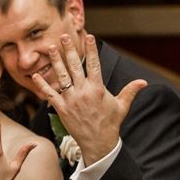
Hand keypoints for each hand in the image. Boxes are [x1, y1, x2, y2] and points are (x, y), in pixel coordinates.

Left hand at [32, 34, 146, 165]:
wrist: (98, 143)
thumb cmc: (110, 123)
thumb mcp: (122, 106)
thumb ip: (130, 91)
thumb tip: (144, 82)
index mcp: (98, 89)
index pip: (94, 64)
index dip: (91, 50)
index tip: (88, 36)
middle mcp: (83, 92)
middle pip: (75, 67)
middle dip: (69, 50)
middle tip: (63, 37)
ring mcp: (71, 100)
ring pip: (61, 77)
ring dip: (55, 62)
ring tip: (49, 48)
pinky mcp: (61, 109)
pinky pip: (50, 94)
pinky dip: (42, 85)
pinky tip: (35, 75)